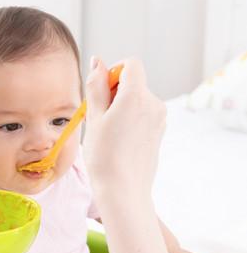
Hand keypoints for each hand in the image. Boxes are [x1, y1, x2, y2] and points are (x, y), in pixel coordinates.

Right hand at [83, 58, 165, 201]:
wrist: (123, 190)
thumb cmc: (104, 157)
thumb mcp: (94, 117)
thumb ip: (96, 86)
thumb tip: (97, 61)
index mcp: (137, 96)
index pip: (131, 64)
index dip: (113, 71)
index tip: (101, 91)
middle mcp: (154, 103)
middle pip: (134, 81)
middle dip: (115, 91)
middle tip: (99, 116)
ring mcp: (159, 118)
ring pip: (137, 98)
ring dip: (121, 105)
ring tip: (108, 131)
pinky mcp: (159, 131)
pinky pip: (143, 113)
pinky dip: (130, 118)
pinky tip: (119, 139)